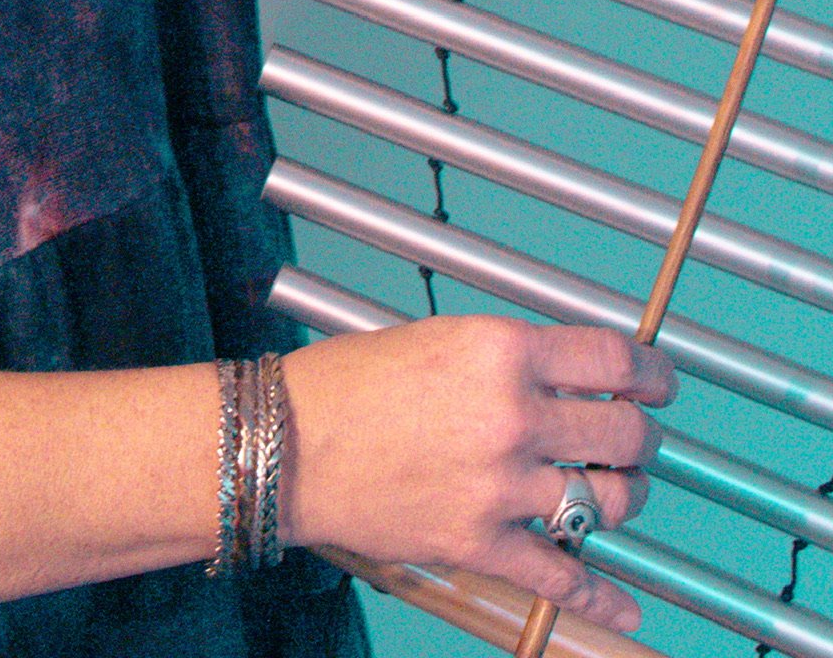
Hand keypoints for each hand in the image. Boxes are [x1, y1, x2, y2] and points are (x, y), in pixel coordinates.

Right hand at [283, 316, 675, 633]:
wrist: (290, 443)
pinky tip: (625, 607)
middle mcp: (511, 414)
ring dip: (625, 496)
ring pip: (608, 499)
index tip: (658, 382)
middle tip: (636, 435)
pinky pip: (561, 576)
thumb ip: (510, 359)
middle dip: (641, 435)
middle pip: (623, 430)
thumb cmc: (352, 383)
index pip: (612, 357)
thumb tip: (572, 375)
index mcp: (501, 350)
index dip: (651, 372)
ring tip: (615, 489)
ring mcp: (499, 485)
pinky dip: (600, 597)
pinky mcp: (479, 543)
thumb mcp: (441, 340)